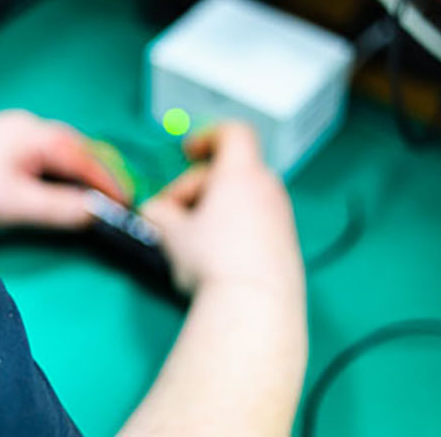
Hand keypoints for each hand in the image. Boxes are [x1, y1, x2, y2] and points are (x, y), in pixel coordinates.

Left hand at [0, 110, 127, 228]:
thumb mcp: (16, 205)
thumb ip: (60, 210)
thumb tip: (96, 214)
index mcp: (38, 135)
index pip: (88, 160)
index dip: (111, 184)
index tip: (128, 205)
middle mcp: (30, 126)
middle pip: (80, 150)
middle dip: (101, 176)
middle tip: (118, 203)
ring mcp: (14, 131)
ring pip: (62, 151)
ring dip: (81, 173)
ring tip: (94, 199)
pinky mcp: (1, 142)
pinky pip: (44, 154)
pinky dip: (60, 171)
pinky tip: (58, 188)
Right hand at [140, 123, 303, 294]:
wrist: (256, 306)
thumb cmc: (211, 260)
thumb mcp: (171, 233)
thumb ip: (159, 213)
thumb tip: (154, 211)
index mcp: (240, 173)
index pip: (232, 133)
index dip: (208, 136)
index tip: (187, 152)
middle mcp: (267, 189)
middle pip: (232, 171)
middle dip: (198, 187)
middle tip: (171, 215)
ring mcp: (281, 218)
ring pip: (243, 199)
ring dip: (215, 210)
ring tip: (191, 241)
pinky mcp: (286, 247)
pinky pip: (256, 224)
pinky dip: (234, 229)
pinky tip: (216, 260)